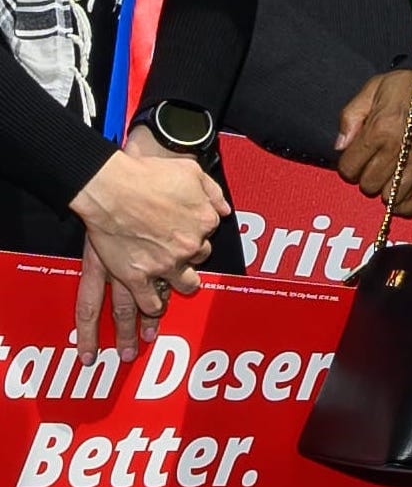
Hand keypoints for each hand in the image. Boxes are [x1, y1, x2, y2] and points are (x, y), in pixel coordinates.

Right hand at [69, 145, 228, 354]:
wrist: (114, 187)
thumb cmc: (150, 175)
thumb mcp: (192, 173)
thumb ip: (212, 192)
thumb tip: (223, 209)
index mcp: (204, 222)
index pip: (208, 237)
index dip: (197, 238)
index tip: (190, 241)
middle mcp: (188, 247)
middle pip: (197, 265)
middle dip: (190, 272)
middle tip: (185, 278)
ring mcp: (163, 264)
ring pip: (178, 288)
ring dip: (176, 296)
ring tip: (170, 313)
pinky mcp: (136, 275)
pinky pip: (149, 299)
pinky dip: (151, 307)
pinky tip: (151, 312)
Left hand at [332, 68, 411, 214]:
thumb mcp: (375, 88)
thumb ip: (351, 115)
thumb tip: (340, 146)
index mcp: (379, 131)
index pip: (348, 167)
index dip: (349, 163)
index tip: (358, 157)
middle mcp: (399, 151)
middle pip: (368, 185)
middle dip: (367, 176)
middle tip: (377, 165)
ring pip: (392, 196)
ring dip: (388, 189)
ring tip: (392, 178)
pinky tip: (409, 195)